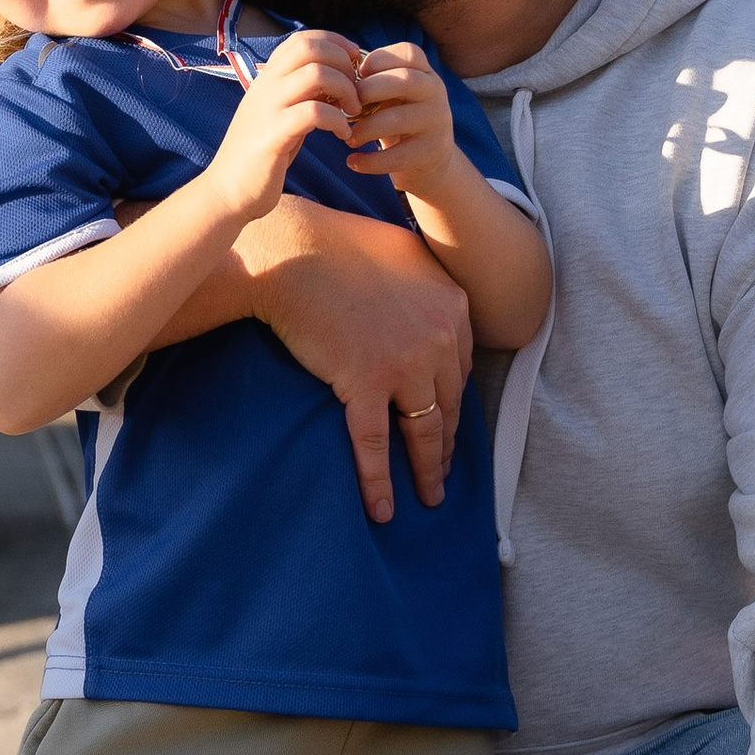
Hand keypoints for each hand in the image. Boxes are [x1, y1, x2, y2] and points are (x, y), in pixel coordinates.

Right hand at [204, 28, 361, 228]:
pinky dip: (337, 120)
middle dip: (343, 62)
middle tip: (356, 90)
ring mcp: (268, 108)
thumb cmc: (261, 153)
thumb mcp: (280, 113)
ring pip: (316, 74)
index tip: (355, 63)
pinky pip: (314, 112)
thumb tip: (337, 77)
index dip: (335, 42)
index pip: (303, 39)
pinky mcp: (273, 135)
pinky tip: (342, 134)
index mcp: (268, 78)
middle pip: (310, 48)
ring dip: (346, 90)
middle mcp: (266, 86)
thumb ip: (302, 93)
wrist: (227, 191)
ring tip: (354, 112)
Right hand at [240, 207, 472, 520]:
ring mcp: (405, 364)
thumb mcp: (406, 255)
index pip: (460, 368)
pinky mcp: (365, 384)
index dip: (451, 400)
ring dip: (427, 470)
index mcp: (454, 307)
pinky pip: (375, 444)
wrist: (294, 251)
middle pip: (449, 406)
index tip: (444, 422)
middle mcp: (440, 339)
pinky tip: (382, 509)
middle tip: (441, 472)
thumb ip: (428, 287)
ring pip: (424, 432)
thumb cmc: (341, 245)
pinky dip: (379, 482)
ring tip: (429, 496)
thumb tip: (430, 307)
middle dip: (446, 444)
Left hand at [343, 40, 457, 202]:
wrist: (432, 162)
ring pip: (396, 119)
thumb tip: (334, 78)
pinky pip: (396, 156)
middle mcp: (436, 93)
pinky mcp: (431, 152)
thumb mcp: (394, 95)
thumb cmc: (400, 119)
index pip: (408, 53)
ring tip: (348, 137)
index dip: (378, 60)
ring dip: (364, 129)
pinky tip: (353, 161)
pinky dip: (369, 161)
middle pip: (404, 80)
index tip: (356, 77)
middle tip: (346, 107)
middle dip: (367, 91)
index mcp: (426, 73)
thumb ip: (374, 82)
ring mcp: (437, 122)